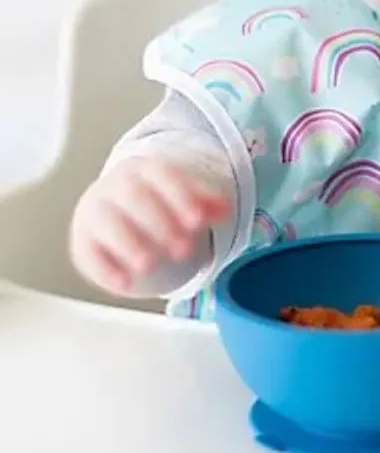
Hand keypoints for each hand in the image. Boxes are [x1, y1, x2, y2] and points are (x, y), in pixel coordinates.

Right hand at [70, 157, 229, 295]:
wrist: (114, 206)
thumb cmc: (157, 201)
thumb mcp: (182, 197)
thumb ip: (205, 203)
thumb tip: (224, 210)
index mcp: (144, 169)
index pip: (162, 176)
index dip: (181, 197)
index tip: (199, 221)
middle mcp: (115, 185)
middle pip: (135, 198)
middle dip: (161, 223)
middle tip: (185, 250)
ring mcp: (95, 211)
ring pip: (107, 222)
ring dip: (129, 243)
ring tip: (151, 265)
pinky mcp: (82, 240)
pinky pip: (87, 252)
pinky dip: (105, 269)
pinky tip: (125, 284)